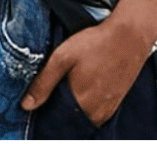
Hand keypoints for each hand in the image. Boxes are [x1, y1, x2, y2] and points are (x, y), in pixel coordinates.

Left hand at [21, 14, 153, 126]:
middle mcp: (95, 113)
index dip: (47, 111)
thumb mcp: (63, 56)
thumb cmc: (96, 42)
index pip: (56, 121)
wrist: (130, 35)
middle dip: (60, 110)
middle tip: (59, 88)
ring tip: (73, 85)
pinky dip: (88, 105)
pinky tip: (87, 86)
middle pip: (70, 121)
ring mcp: (108, 110)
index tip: (44, 99)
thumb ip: (44, 82)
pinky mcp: (116, 103)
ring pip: (84, 118)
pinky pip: (96, 113)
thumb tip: (26, 105)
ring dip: (75, 108)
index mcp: (80, 104)